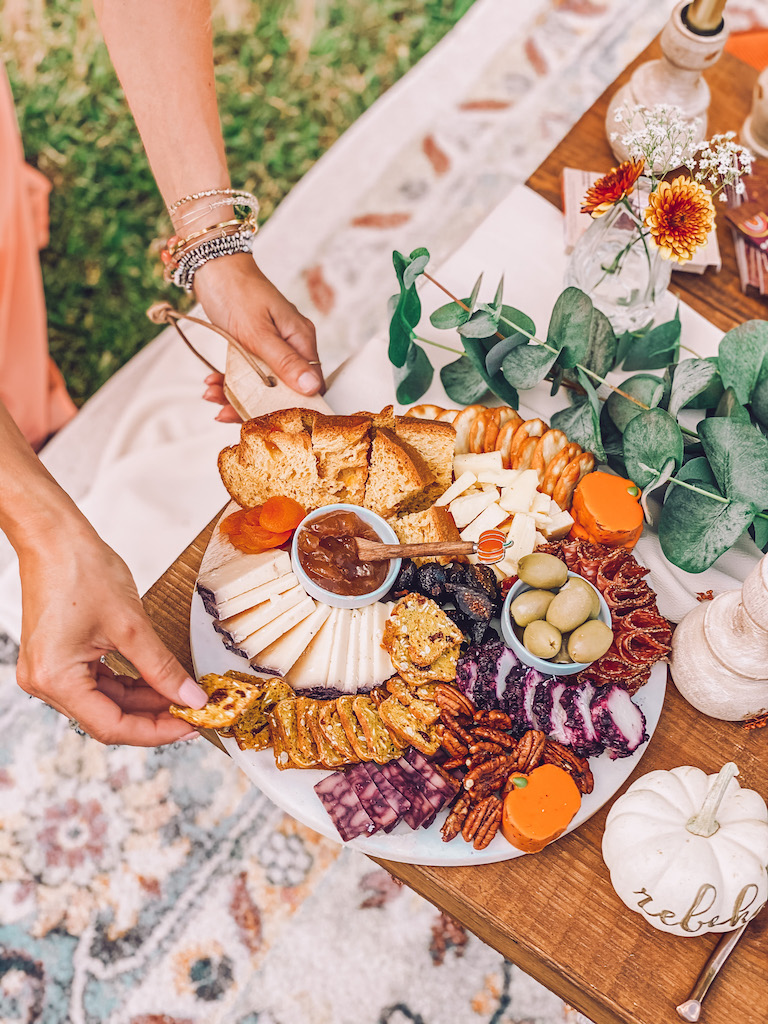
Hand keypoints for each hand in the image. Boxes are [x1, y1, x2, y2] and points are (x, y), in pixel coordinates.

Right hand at [14, 518, 208, 745]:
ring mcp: (49, 671)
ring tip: (180, 696)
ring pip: (105, 703)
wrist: (54, 537)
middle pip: (107, 718)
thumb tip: (189, 696)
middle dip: (152, 717)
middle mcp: (45, 682)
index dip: (156, 731)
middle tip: (193, 711)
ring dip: (143, 701)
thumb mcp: (131, 625)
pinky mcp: (59, 659)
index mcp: (56, 679)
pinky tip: (156, 682)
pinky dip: (128, 685)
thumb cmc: (80, 570)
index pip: (111, 727)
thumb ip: (162, 667)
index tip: (190, 725)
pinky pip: (97, 683)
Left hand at [194, 253, 323, 416]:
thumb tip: (313, 388)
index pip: (310, 385)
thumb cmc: (238, 292)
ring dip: (234, 395)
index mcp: (301, 340)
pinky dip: (228, 381)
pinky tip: (211, 383)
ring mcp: (272, 347)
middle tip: (224, 413)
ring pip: (261, 385)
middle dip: (253, 404)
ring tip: (210, 395)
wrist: (213, 266)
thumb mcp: (259, 332)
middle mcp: (291, 346)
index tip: (269, 420)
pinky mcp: (254, 348)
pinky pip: (246, 374)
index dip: (294, 406)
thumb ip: (284, 362)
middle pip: (282, 390)